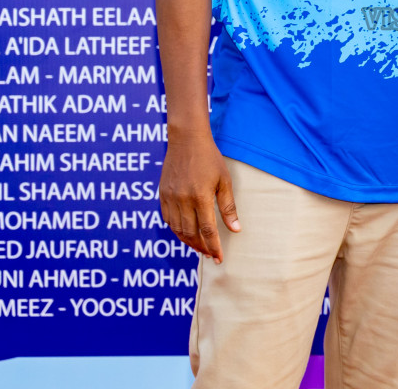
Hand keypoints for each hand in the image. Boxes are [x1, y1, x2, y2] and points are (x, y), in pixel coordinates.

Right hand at [159, 133, 239, 263]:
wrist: (186, 140)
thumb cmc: (210, 159)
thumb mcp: (224, 181)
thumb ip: (228, 207)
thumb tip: (235, 229)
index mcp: (200, 197)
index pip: (207, 230)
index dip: (213, 246)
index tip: (219, 258)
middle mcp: (183, 200)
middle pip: (191, 233)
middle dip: (201, 247)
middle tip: (210, 254)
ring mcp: (170, 198)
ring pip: (177, 229)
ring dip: (188, 241)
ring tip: (199, 247)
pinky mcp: (162, 195)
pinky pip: (167, 219)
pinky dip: (176, 230)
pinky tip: (185, 232)